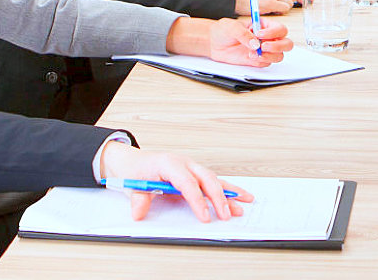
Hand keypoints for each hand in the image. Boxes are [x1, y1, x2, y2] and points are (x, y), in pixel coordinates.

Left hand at [99, 140, 254, 221]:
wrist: (133, 161)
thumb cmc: (136, 171)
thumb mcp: (133, 185)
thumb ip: (138, 200)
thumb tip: (139, 213)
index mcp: (169, 164)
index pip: (188, 183)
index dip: (197, 201)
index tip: (205, 217)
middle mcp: (184, 163)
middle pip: (206, 179)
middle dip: (218, 198)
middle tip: (225, 215)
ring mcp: (191, 167)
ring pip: (214, 179)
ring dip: (229, 192)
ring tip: (245, 203)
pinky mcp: (194, 173)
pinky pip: (213, 181)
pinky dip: (227, 189)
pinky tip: (240, 196)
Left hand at [208, 17, 291, 66]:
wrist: (214, 43)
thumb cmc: (224, 31)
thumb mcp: (232, 27)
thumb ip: (244, 34)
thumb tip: (255, 43)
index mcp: (264, 26)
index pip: (279, 29)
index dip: (273, 32)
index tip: (259, 34)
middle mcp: (267, 38)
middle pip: (286, 43)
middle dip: (278, 46)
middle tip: (264, 46)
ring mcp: (264, 50)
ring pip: (279, 55)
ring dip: (269, 55)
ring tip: (254, 53)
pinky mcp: (258, 60)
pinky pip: (267, 63)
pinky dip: (261, 61)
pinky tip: (250, 57)